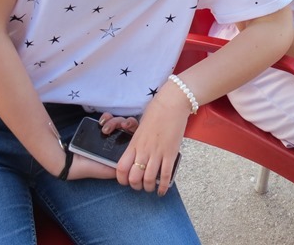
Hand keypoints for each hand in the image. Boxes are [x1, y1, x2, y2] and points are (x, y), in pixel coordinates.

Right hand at [65, 114, 140, 180]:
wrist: (73, 162)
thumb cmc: (92, 168)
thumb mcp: (111, 170)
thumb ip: (123, 165)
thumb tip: (135, 162)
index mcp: (123, 149)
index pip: (135, 135)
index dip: (135, 129)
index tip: (129, 127)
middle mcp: (118, 139)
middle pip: (129, 125)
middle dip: (125, 122)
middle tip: (121, 125)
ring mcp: (109, 132)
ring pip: (118, 120)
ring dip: (114, 121)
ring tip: (105, 128)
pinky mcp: (100, 127)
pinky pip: (107, 117)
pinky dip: (106, 117)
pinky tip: (101, 122)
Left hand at [116, 81, 189, 195]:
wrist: (171, 103)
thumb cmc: (156, 112)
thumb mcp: (141, 128)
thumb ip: (138, 142)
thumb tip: (138, 153)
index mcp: (134, 144)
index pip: (121, 168)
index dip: (122, 179)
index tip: (126, 181)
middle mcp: (144, 150)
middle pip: (134, 177)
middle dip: (136, 186)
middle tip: (140, 185)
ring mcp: (158, 152)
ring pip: (149, 179)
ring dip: (149, 187)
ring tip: (151, 188)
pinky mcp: (171, 153)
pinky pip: (166, 174)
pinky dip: (164, 186)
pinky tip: (162, 190)